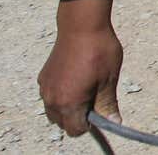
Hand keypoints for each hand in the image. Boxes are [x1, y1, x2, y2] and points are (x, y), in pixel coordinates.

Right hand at [39, 0, 123, 135]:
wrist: (81, 26)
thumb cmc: (99, 51)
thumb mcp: (109, 80)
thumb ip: (108, 104)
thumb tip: (114, 121)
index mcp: (69, 103)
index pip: (76, 130)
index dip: (90, 124)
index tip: (100, 110)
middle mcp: (52, 99)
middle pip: (63, 123)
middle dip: (78, 117)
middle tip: (94, 98)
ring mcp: (45, 88)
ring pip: (54, 111)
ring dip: (68, 108)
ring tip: (85, 88)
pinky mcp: (43, 77)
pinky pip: (50, 96)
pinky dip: (60, 95)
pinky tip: (75, 79)